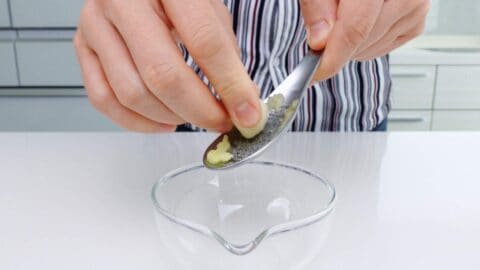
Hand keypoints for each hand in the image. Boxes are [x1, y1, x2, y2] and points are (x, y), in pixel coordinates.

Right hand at [74, 0, 260, 132]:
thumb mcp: (209, 8)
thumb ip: (226, 54)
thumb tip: (242, 105)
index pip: (204, 42)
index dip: (231, 85)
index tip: (249, 114)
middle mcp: (121, 0)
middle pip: (162, 75)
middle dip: (200, 110)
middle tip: (223, 122)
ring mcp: (94, 24)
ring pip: (132, 93)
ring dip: (172, 117)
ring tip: (196, 117)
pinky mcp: (81, 47)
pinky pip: (104, 99)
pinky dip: (138, 122)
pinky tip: (165, 120)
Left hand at [300, 0, 430, 80]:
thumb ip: (317, 7)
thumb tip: (320, 43)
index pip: (356, 27)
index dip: (333, 55)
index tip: (316, 71)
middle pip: (363, 39)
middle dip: (336, 45)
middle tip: (321, 32)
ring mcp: (417, 5)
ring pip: (373, 47)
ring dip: (350, 45)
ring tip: (342, 18)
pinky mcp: (417, 19)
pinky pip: (385, 46)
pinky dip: (366, 45)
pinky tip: (359, 27)